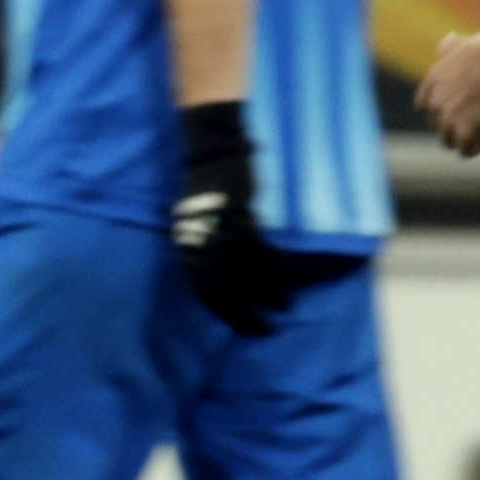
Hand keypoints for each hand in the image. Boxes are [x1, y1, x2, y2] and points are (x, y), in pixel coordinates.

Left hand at [171, 101, 296, 339]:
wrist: (213, 149)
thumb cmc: (206, 190)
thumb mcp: (196, 224)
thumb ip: (207, 250)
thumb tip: (228, 281)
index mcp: (187, 247)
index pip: (204, 291)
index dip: (226, 313)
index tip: (246, 329)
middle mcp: (200, 241)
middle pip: (225, 287)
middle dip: (246, 312)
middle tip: (267, 329)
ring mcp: (220, 228)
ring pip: (247, 271)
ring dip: (269, 292)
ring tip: (286, 306)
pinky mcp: (240, 214)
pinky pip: (262, 248)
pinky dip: (278, 266)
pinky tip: (292, 278)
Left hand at [415, 26, 479, 157]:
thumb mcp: (469, 43)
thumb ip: (454, 47)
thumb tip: (446, 41)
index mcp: (432, 81)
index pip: (424, 107)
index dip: (441, 111)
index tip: (458, 111)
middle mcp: (434, 102)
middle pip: (438, 126)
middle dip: (455, 126)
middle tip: (478, 121)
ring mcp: (447, 120)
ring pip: (449, 141)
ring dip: (466, 139)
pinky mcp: (464, 133)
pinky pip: (466, 151)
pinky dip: (478, 147)